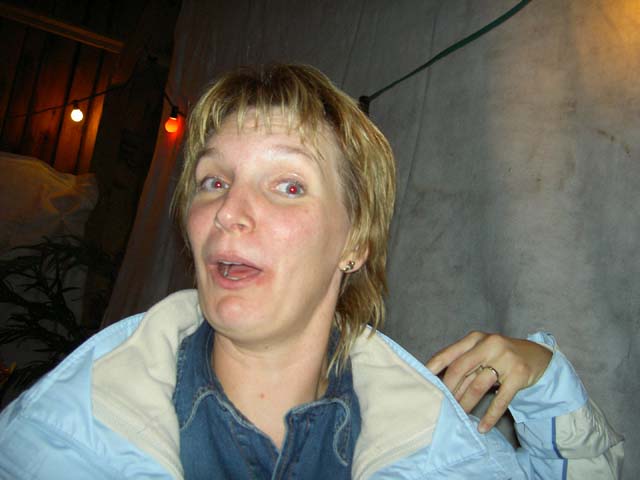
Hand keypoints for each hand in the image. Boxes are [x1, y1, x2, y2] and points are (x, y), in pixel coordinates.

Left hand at [425, 331, 551, 432]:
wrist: (538, 357)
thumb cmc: (500, 356)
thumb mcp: (481, 351)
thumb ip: (463, 362)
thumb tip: (438, 383)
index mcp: (475, 338)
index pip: (449, 353)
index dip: (434, 367)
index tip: (422, 379)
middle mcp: (490, 345)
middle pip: (460, 369)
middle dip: (449, 390)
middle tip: (442, 405)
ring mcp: (506, 359)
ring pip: (478, 386)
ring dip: (466, 404)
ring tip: (458, 415)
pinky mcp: (519, 375)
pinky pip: (501, 399)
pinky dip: (490, 416)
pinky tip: (482, 427)